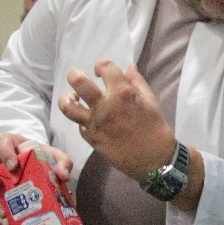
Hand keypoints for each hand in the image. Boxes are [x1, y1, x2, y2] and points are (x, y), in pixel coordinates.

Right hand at [0, 133, 71, 215]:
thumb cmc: (43, 157)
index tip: (13, 166)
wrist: (39, 166)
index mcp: (11, 143)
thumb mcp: (55, 156)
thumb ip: (62, 162)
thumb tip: (62, 176)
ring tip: (1, 206)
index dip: (5, 153)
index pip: (2, 142)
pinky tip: (5, 213)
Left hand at [58, 60, 175, 181]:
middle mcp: (105, 106)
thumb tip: (129, 67)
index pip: (105, 68)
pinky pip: (79, 126)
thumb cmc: (156, 128)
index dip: (101, 65)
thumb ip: (138, 82)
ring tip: (73, 98)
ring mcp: (95, 123)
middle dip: (75, 75)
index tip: (102, 71)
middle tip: (77, 78)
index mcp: (123, 94)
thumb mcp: (151, 101)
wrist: (155, 159)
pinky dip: (82, 121)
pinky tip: (88, 120)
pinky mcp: (92, 139)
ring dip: (67, 98)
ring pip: (68, 106)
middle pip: (78, 82)